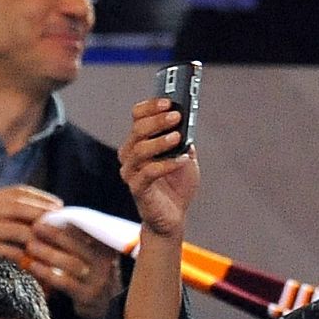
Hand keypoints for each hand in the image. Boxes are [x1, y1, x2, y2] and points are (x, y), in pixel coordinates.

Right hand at [0, 186, 60, 259]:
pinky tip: (39, 261)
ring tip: (56, 245)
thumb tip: (51, 208)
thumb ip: (12, 210)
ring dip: (39, 238)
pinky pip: (10, 252)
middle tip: (62, 226)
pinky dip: (27, 257)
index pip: (19, 192)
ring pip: (18, 231)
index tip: (60, 206)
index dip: (42, 198)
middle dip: (44, 216)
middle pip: (21, 208)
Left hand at [25, 219, 121, 318]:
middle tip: (34, 226)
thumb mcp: (90, 253)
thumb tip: (48, 213)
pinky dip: (45, 272)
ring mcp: (98, 280)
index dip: (63, 221)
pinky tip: (32, 266)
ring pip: (69, 262)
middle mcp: (105, 262)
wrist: (102, 304)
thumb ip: (76, 237)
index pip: (84, 229)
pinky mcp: (87, 296)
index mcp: (106, 246)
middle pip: (77, 244)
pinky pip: (63, 282)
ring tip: (30, 245)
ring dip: (47, 253)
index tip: (44, 215)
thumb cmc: (88, 272)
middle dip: (54, 234)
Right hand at [117, 98, 197, 238]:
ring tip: (178, 137)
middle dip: (157, 120)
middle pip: (137, 130)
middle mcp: (130, 154)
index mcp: (139, 141)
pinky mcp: (137, 189)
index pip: (137, 116)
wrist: (173, 217)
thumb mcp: (185, 156)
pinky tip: (181, 160)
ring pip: (139, 150)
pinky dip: (166, 164)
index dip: (151, 107)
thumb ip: (184, 139)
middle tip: (176, 116)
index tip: (169, 102)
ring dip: (160, 141)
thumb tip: (188, 120)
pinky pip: (148, 172)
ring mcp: (131, 172)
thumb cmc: (176, 185)